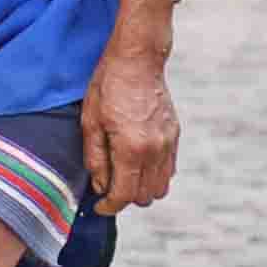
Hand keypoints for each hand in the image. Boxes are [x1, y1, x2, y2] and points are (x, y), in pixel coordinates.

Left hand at [79, 50, 178, 213]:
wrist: (138, 59)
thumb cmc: (108, 87)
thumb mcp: (91, 122)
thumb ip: (96, 159)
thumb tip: (101, 186)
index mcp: (132, 149)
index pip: (124, 195)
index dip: (109, 206)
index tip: (99, 205)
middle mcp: (155, 150)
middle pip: (144, 197)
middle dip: (124, 198)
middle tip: (108, 186)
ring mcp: (169, 143)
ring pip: (161, 188)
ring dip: (142, 189)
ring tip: (124, 175)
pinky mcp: (175, 136)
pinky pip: (169, 170)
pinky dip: (154, 175)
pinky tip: (138, 162)